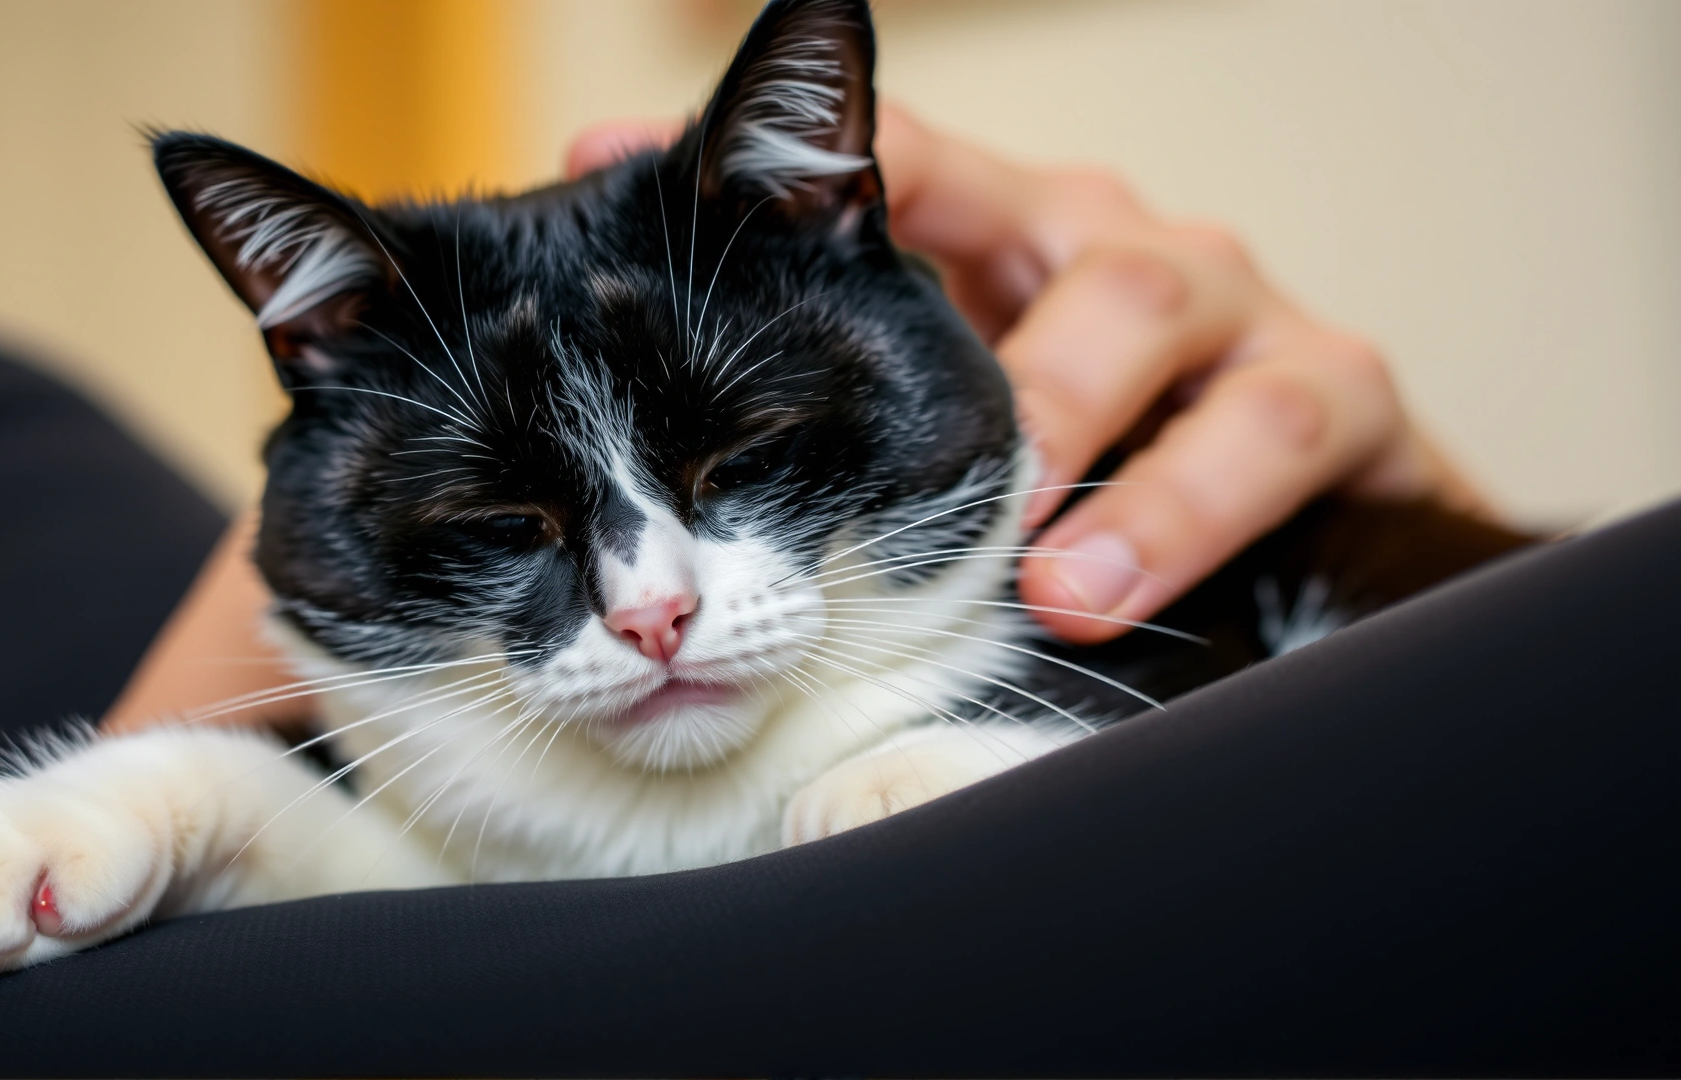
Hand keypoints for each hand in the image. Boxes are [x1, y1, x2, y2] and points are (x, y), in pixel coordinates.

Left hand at [569, 105, 1490, 643]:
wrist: (1314, 541)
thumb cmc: (1098, 483)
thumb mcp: (961, 443)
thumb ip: (856, 431)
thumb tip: (659, 466)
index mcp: (1007, 239)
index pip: (891, 170)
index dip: (766, 173)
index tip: (604, 166)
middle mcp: (1113, 243)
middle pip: (1019, 224)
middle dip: (944, 329)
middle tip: (869, 442)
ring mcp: (1231, 307)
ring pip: (1148, 308)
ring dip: (1065, 430)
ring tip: (1014, 563)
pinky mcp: (1334, 392)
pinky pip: (1268, 427)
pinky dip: (1181, 510)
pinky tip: (1095, 587)